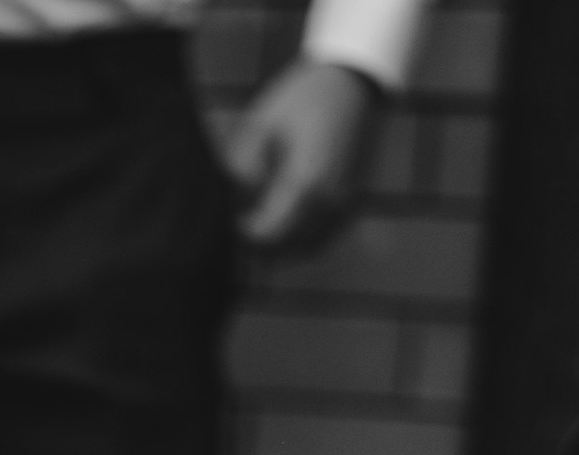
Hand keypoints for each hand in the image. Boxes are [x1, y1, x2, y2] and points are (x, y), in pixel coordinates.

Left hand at [222, 58, 374, 251]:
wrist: (351, 80)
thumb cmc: (302, 97)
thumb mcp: (261, 125)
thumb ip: (242, 168)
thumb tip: (232, 205)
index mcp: (305, 184)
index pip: (266, 235)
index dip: (242, 234)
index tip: (228, 220)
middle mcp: (329, 204)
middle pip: (284, 249)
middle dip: (259, 240)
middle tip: (240, 219)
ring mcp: (343, 208)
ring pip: (303, 249)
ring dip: (280, 242)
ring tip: (261, 216)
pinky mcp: (350, 205)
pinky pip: (320, 238)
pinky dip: (300, 236)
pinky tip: (285, 215)